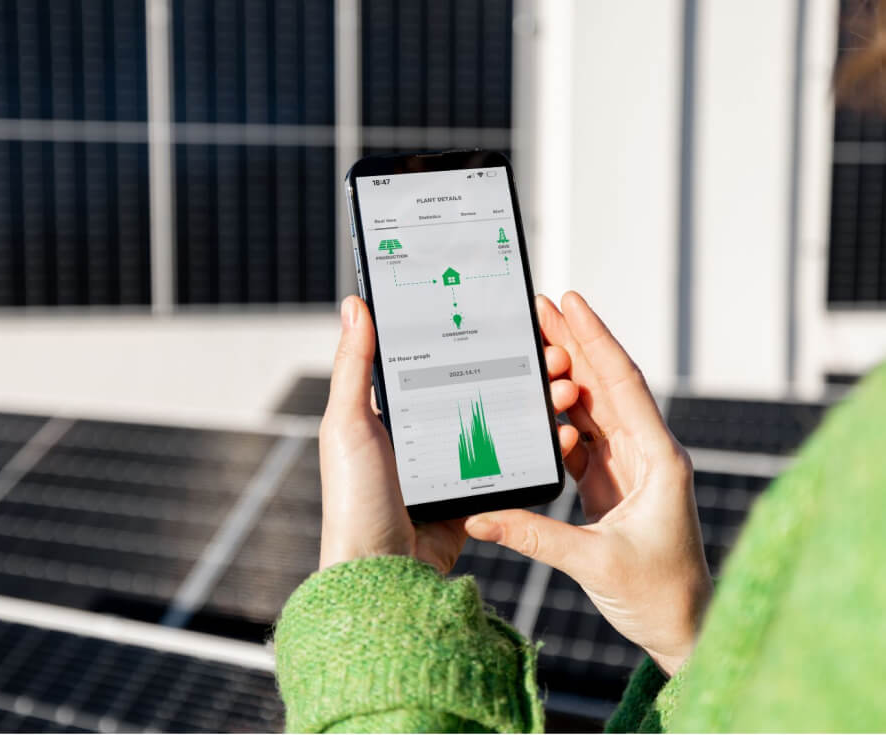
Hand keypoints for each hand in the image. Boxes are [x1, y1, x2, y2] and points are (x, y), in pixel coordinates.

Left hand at [318, 295, 583, 573]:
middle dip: (522, 367)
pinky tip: (562, 433)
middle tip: (552, 353)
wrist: (381, 573)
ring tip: (564, 387)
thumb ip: (354, 365)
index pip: (442, 359)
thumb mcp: (347, 424)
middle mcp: (426, 431)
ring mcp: (453, 462)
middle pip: (483, 386)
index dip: (477, 337)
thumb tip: (354, 304)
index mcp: (394, 409)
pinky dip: (541, 447)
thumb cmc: (354, 499)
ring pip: (504, 421)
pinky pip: (514, 464)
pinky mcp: (475, 494)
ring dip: (538, 402)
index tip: (512, 318)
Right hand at [465, 292, 712, 675]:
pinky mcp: (614, 485)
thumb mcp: (594, 563)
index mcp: (659, 460)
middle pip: (607, 385)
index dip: (596, 339)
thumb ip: (533, 536)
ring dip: (567, 375)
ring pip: (595, 408)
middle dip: (576, 343)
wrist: (685, 629)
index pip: (624, 384)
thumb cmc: (659, 596)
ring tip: (536, 340)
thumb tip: (479, 519)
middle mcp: (648, 454)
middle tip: (542, 306)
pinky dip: (560, 419)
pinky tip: (539, 398)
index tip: (572, 302)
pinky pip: (585, 440)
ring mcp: (631, 468)